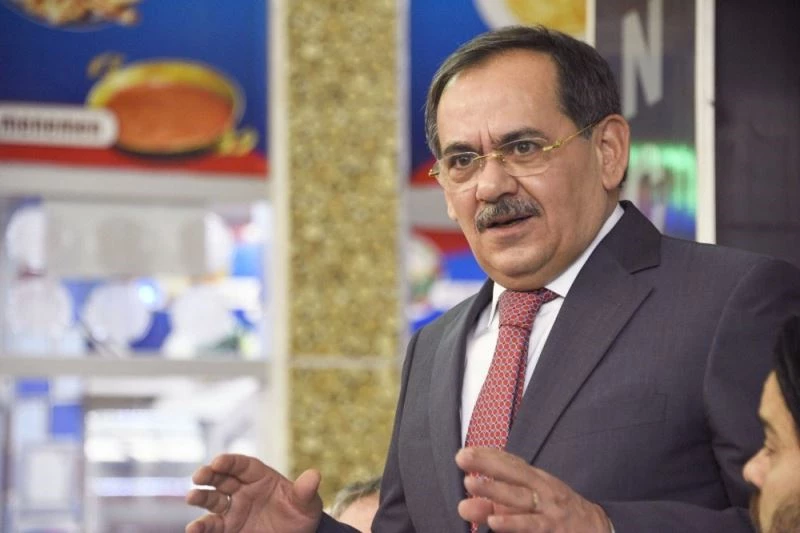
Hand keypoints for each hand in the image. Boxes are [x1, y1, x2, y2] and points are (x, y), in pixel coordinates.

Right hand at [185, 453, 322, 532]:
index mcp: (261, 477)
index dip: (230, 462)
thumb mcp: (307, 504)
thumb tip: (314, 476)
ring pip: (212, 500)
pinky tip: (193, 529)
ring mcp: (233, 509)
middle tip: (199, 476)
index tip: (218, 461)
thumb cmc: (301, 515)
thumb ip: (306, 491)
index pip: (242, 465)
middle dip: (209, 475)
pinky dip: (200, 527)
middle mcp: (243, 490)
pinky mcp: (228, 528)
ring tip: (192, 497)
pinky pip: (212, 525)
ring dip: (200, 497)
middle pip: (222, 478)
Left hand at [456, 447, 610, 531]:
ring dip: (494, 490)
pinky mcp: (553, 529)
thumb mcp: (532, 502)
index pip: (511, 463)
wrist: (599, 530)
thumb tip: (466, 501)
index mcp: (537, 479)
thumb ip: (499, 501)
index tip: (464, 452)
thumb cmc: (558, 514)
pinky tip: (494, 522)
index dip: (488, 456)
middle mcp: (543, 489)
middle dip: (487, 464)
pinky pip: (531, 526)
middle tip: (461, 457)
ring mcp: (549, 509)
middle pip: (513, 473)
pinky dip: (513, 523)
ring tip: (470, 483)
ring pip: (519, 497)